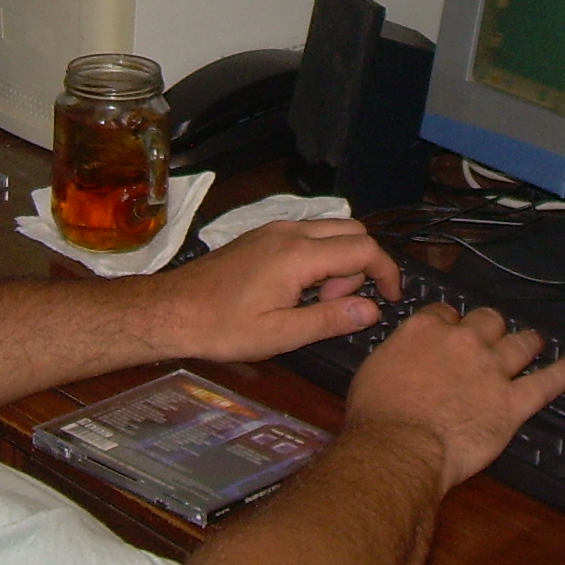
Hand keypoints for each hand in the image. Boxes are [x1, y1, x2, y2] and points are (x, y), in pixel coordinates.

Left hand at [149, 219, 401, 362]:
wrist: (172, 310)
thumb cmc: (223, 328)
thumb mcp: (279, 335)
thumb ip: (329, 319)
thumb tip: (371, 309)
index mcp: (298, 254)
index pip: (364, 248)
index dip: (387, 272)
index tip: (391, 298)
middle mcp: (291, 231)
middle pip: (353, 231)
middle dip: (360, 267)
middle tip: (337, 305)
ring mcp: (275, 229)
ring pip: (331, 230)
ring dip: (339, 261)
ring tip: (314, 301)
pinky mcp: (263, 235)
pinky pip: (309, 234)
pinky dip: (319, 256)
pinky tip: (297, 289)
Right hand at [344, 304, 564, 492]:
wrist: (400, 447)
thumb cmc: (377, 415)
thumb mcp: (374, 371)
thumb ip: (398, 357)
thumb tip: (404, 361)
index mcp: (426, 329)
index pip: (446, 312)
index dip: (451, 322)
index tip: (452, 330)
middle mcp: (463, 341)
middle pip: (488, 321)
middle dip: (491, 327)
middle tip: (493, 336)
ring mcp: (492, 369)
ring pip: (519, 344)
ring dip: (528, 341)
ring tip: (537, 341)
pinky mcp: (512, 402)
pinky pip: (545, 384)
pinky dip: (561, 374)